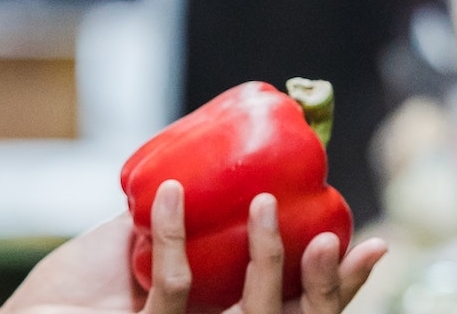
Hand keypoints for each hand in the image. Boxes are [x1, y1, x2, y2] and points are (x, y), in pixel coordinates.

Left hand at [0, 181, 388, 313]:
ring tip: (262, 203)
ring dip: (264, 261)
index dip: (341, 286)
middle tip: (328, 233)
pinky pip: (174, 292)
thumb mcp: (140, 245)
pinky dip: (175, 236)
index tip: (378, 243)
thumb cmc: (77, 289)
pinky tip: (173, 193)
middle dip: (323, 288)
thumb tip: (220, 158)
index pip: (299, 311)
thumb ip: (180, 221)